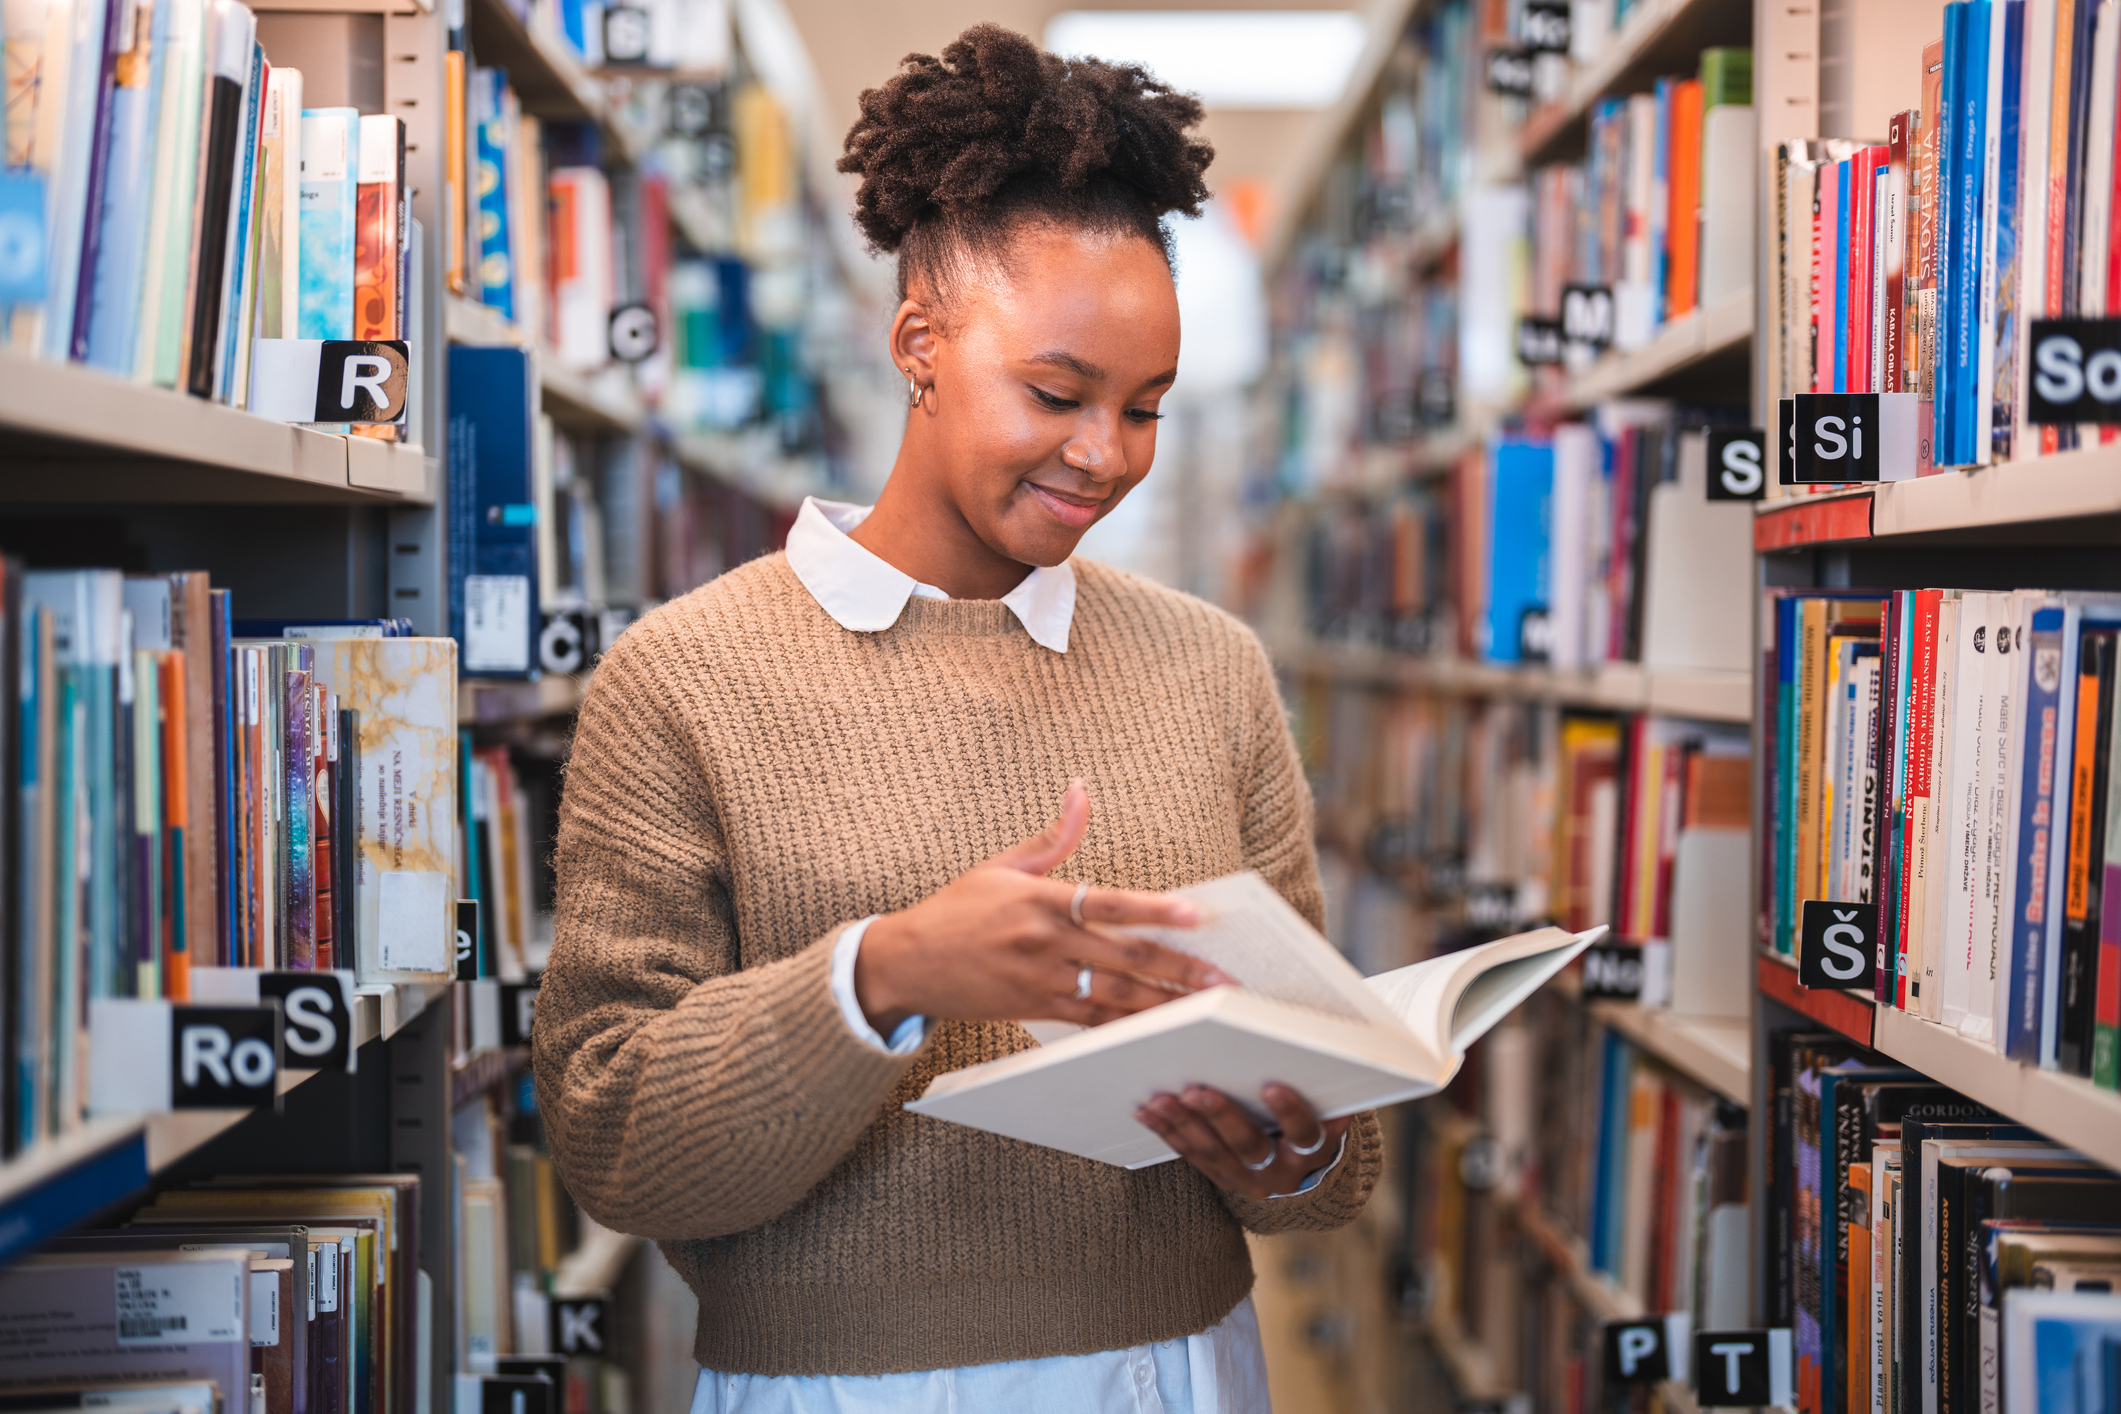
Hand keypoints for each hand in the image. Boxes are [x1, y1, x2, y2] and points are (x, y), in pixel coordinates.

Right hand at [854, 780, 1229, 1033]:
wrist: (907, 964)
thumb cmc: (955, 911)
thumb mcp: (1001, 866)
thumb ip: (1053, 837)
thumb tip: (1081, 791)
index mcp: (1039, 901)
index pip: (1108, 904)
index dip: (1155, 909)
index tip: (1198, 914)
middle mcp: (1044, 943)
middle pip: (1123, 957)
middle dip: (1179, 969)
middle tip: (1223, 979)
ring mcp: (1041, 981)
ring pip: (1115, 995)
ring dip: (1164, 1003)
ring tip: (1206, 1008)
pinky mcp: (1036, 1009)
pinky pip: (1091, 1020)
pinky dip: (1127, 1025)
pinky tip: (1160, 1028)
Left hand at [1134, 1083, 1348, 1199]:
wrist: (1302, 1168)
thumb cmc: (1313, 1119)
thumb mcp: (1325, 1106)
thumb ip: (1316, 1084)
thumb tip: (1309, 1043)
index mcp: (1312, 1150)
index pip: (1305, 1133)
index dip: (1290, 1112)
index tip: (1271, 1087)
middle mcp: (1280, 1171)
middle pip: (1249, 1145)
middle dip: (1220, 1116)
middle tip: (1195, 1090)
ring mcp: (1247, 1178)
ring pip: (1212, 1152)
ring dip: (1183, 1123)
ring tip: (1160, 1099)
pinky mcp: (1220, 1177)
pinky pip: (1190, 1154)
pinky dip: (1167, 1130)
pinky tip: (1146, 1110)